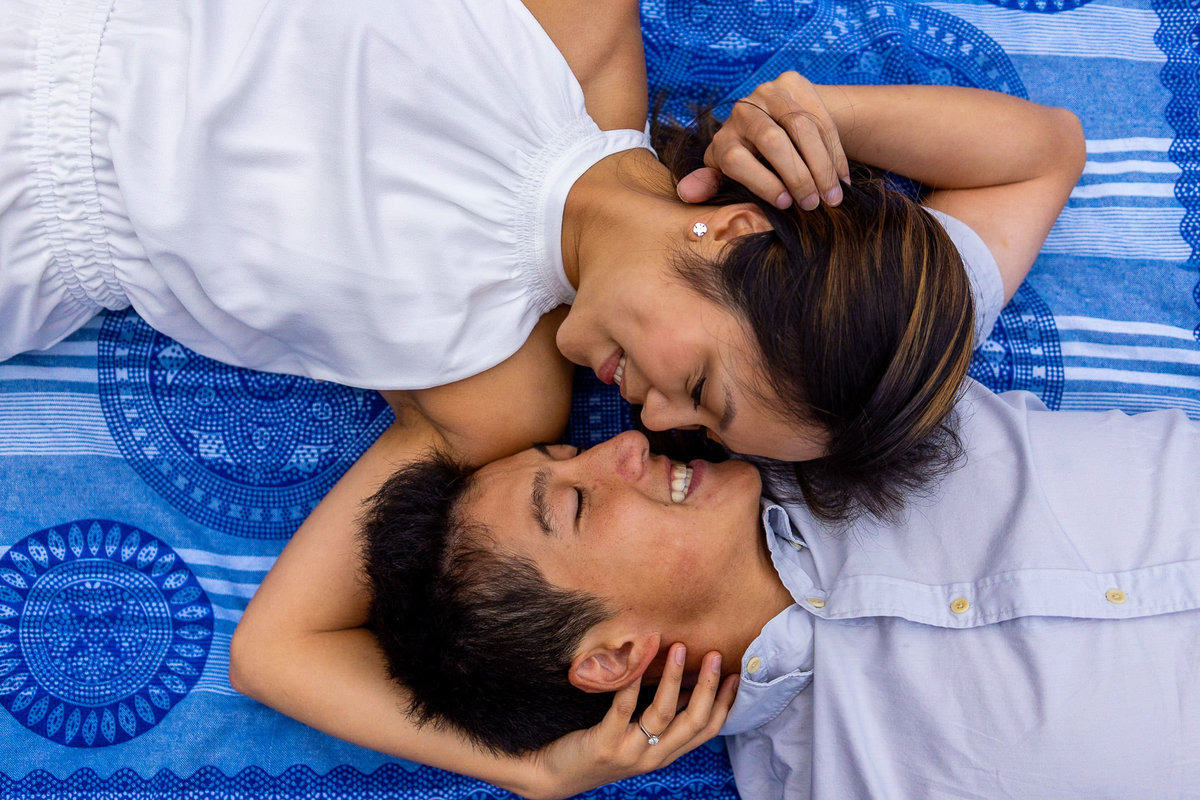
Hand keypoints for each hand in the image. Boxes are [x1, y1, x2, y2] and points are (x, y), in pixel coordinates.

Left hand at [521, 646, 737, 799]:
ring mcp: (631, 753)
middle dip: (708, 687)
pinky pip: (624, 709)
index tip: (736, 675)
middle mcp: (654, 756)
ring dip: (675, 679)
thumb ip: (660, 716)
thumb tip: (684, 680)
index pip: (707, 730)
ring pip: (664, 714)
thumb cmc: (599, 746)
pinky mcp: (606, 745)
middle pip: (694, 722)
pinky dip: (633, 682)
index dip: (725, 703)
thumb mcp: (637, 736)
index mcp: (666, 752)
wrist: (556, 774)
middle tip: (715, 656)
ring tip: (679, 648)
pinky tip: (637, 659)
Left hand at [677, 71, 849, 210]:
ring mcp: (767, 92)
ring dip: (823, 166)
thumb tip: (686, 194)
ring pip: (802, 128)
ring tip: (834, 196)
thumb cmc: (752, 165)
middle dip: (798, 176)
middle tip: (815, 205)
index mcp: (722, 139)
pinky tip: (842, 178)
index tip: (786, 205)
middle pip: (772, 141)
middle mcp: (741, 110)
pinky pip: (821, 118)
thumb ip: (712, 185)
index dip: (762, 184)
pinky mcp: (792, 83)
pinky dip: (835, 151)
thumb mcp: (731, 178)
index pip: (735, 160)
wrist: (776, 126)